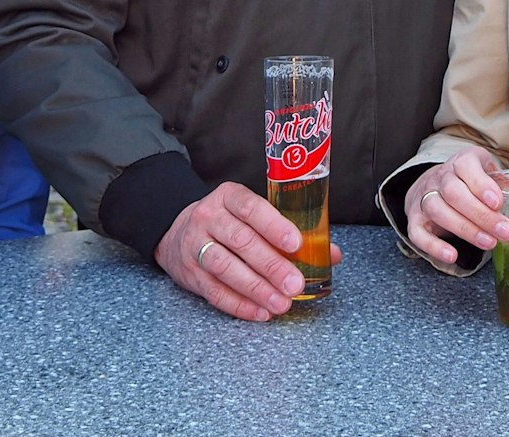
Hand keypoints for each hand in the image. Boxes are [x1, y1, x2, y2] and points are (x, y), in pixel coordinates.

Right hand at [155, 182, 342, 321]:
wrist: (176, 231)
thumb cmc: (228, 223)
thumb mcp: (253, 215)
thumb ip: (290, 231)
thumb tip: (332, 253)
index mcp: (229, 197)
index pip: (251, 208)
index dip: (274, 226)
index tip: (296, 243)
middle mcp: (209, 217)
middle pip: (241, 241)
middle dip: (271, 265)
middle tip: (295, 284)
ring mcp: (195, 245)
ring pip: (225, 267)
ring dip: (256, 288)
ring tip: (280, 303)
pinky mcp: (189, 273)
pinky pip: (214, 291)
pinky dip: (239, 305)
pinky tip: (260, 312)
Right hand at [405, 146, 508, 263]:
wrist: (436, 184)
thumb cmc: (471, 182)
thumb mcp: (491, 175)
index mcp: (462, 161)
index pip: (467, 167)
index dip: (482, 185)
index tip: (498, 202)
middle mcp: (441, 176)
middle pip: (454, 193)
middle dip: (481, 214)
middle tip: (505, 231)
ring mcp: (425, 196)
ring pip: (438, 210)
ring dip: (465, 229)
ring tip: (489, 243)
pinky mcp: (415, 218)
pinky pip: (417, 232)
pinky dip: (433, 245)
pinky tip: (452, 256)